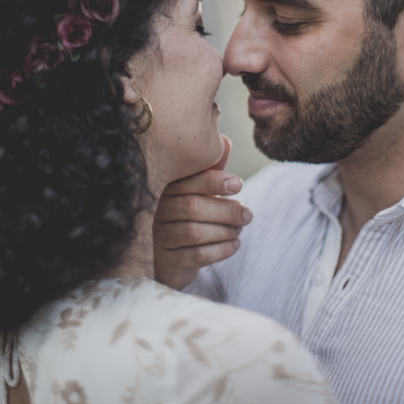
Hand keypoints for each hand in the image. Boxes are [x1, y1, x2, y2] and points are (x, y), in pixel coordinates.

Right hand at [153, 135, 252, 289]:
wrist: (167, 254)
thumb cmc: (185, 213)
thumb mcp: (196, 188)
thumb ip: (210, 168)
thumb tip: (225, 142)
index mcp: (163, 188)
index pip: (187, 181)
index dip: (215, 180)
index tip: (238, 184)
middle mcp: (155, 212)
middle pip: (192, 207)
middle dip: (227, 210)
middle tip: (248, 214)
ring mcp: (158, 238)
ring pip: (195, 232)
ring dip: (226, 230)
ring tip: (240, 229)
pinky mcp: (166, 262)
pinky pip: (197, 255)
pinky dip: (222, 249)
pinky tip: (234, 244)